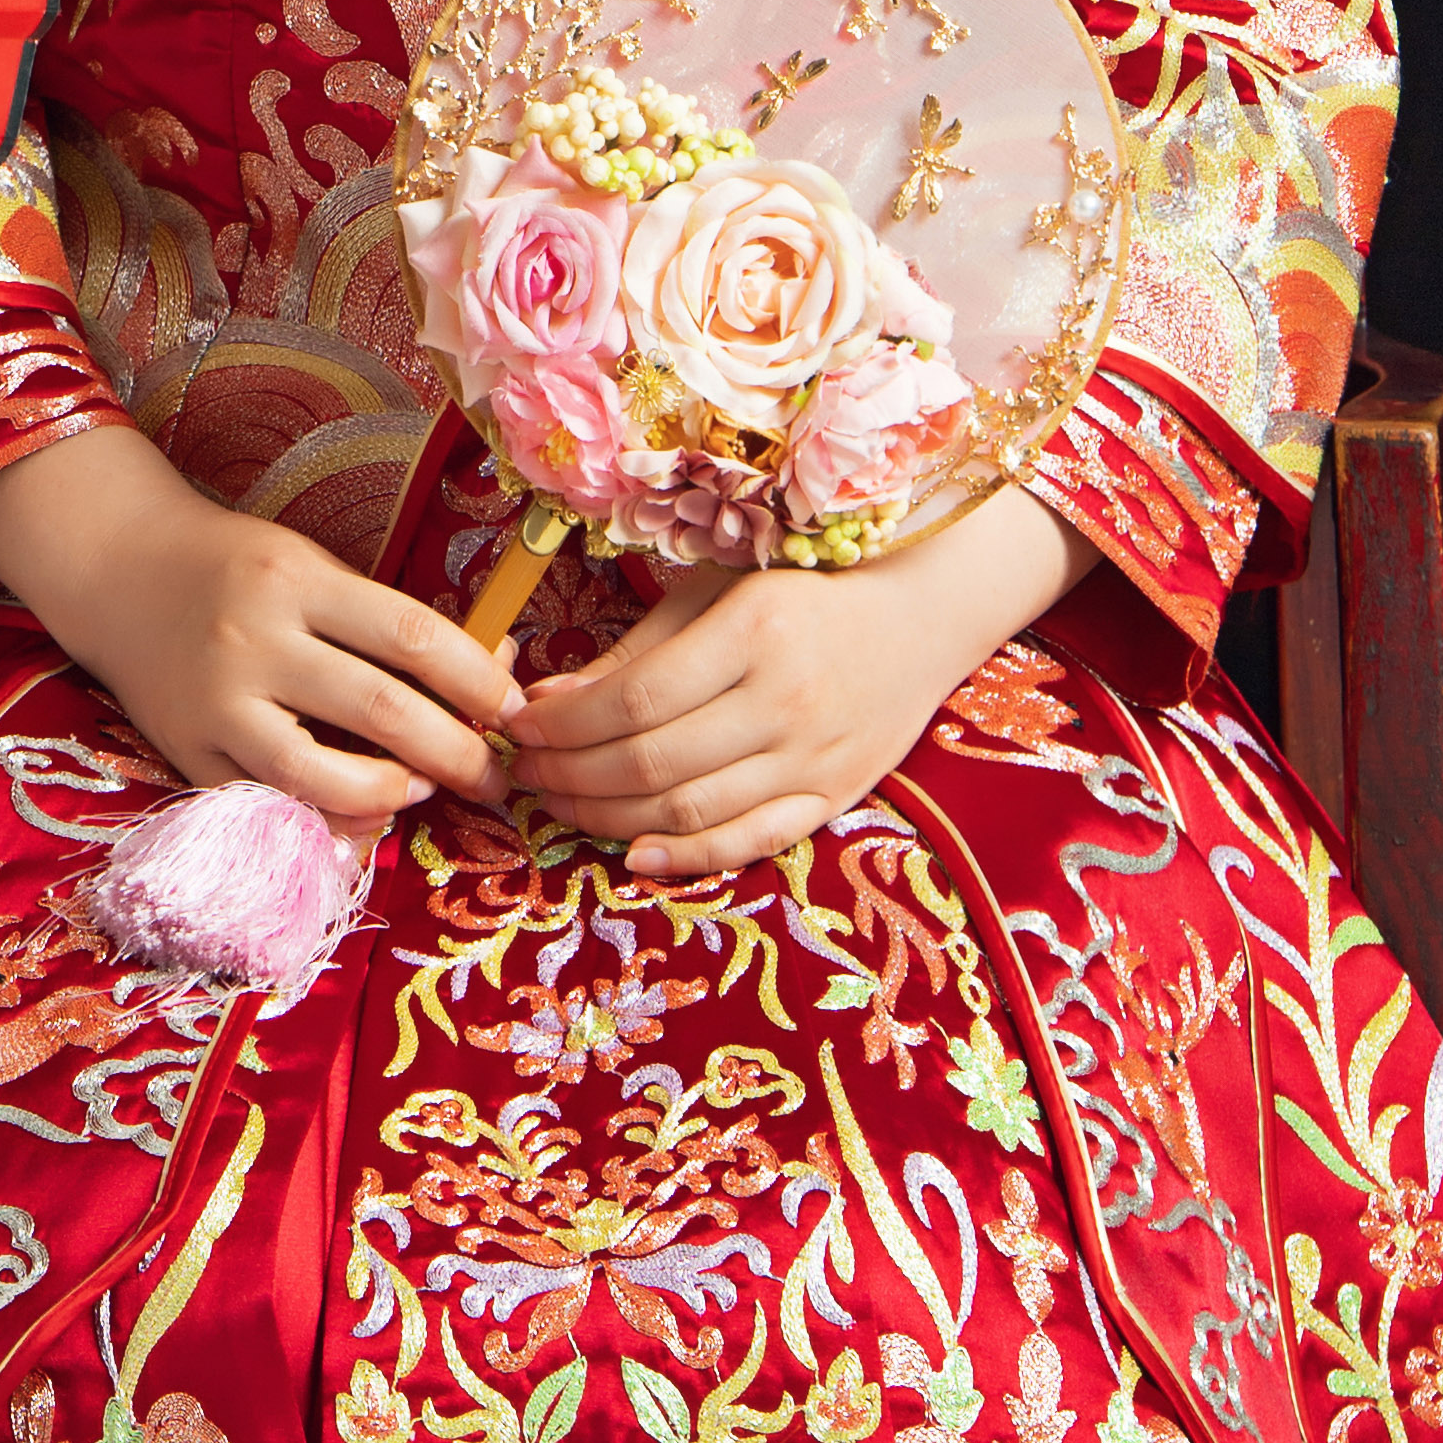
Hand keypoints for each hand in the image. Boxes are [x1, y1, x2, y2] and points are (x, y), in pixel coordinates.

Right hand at [0, 419, 520, 824]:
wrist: (118, 570)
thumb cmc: (235, 566)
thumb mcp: (309, 566)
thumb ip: (385, 620)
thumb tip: (490, 669)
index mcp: (294, 578)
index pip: (410, 634)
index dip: (476, 679)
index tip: (516, 709)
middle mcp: (255, 640)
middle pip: (382, 712)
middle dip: (457, 754)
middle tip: (494, 779)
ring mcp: (218, 704)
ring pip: (324, 777)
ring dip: (392, 797)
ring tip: (419, 793)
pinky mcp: (188, 753)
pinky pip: (272, 806)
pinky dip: (326, 823)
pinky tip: (360, 817)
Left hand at [506, 483, 1091, 883]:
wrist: (924, 614)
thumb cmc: (805, 586)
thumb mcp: (717, 588)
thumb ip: (636, 648)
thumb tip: (547, 698)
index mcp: (753, 631)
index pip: (635, 698)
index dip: (565, 724)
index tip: (517, 726)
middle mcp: (785, 700)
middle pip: (654, 761)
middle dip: (571, 775)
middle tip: (523, 774)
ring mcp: (814, 756)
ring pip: (693, 810)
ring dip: (610, 818)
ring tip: (559, 807)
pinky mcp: (835, 796)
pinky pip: (753, 841)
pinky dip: (690, 857)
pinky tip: (636, 854)